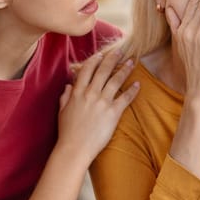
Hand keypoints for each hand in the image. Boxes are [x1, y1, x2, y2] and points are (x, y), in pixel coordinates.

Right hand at [56, 50, 139, 164]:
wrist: (75, 148)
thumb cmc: (67, 132)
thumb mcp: (62, 111)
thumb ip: (65, 97)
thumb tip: (68, 86)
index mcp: (77, 92)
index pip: (87, 70)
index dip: (95, 60)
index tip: (101, 54)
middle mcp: (90, 94)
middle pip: (103, 71)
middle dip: (113, 58)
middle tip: (121, 50)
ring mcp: (102, 102)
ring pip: (115, 81)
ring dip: (125, 70)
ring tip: (132, 62)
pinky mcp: (113, 113)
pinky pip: (124, 98)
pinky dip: (132, 90)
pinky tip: (138, 84)